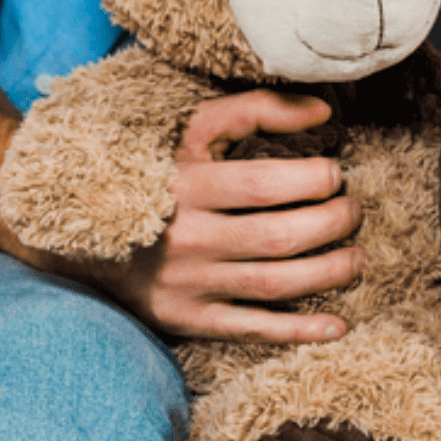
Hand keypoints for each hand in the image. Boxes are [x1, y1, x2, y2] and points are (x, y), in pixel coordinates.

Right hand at [67, 89, 364, 343]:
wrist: (83, 225)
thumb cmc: (158, 166)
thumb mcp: (197, 126)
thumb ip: (258, 109)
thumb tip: (324, 110)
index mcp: (189, 186)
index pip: (267, 185)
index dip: (314, 179)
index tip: (336, 172)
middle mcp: (187, 239)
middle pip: (278, 237)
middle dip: (331, 224)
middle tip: (354, 210)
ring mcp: (187, 285)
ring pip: (272, 286)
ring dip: (328, 273)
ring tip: (357, 256)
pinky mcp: (186, 319)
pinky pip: (249, 330)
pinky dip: (297, 331)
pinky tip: (336, 327)